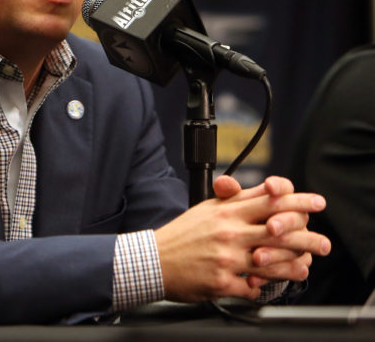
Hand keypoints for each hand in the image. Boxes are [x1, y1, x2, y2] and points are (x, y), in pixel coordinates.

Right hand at [155, 175, 329, 302]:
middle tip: (323, 243)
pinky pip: (253, 287)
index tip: (316, 203)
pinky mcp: (221, 282)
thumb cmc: (182, 234)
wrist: (154, 260)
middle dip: (309, 237)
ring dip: (294, 266)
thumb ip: (235, 199)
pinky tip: (266, 284)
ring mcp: (226, 258)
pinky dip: (261, 286)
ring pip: (274, 262)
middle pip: (280, 231)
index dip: (298, 200)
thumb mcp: (207, 208)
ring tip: (304, 266)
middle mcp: (229, 232)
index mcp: (226, 211)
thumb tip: (264, 190)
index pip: (270, 200)